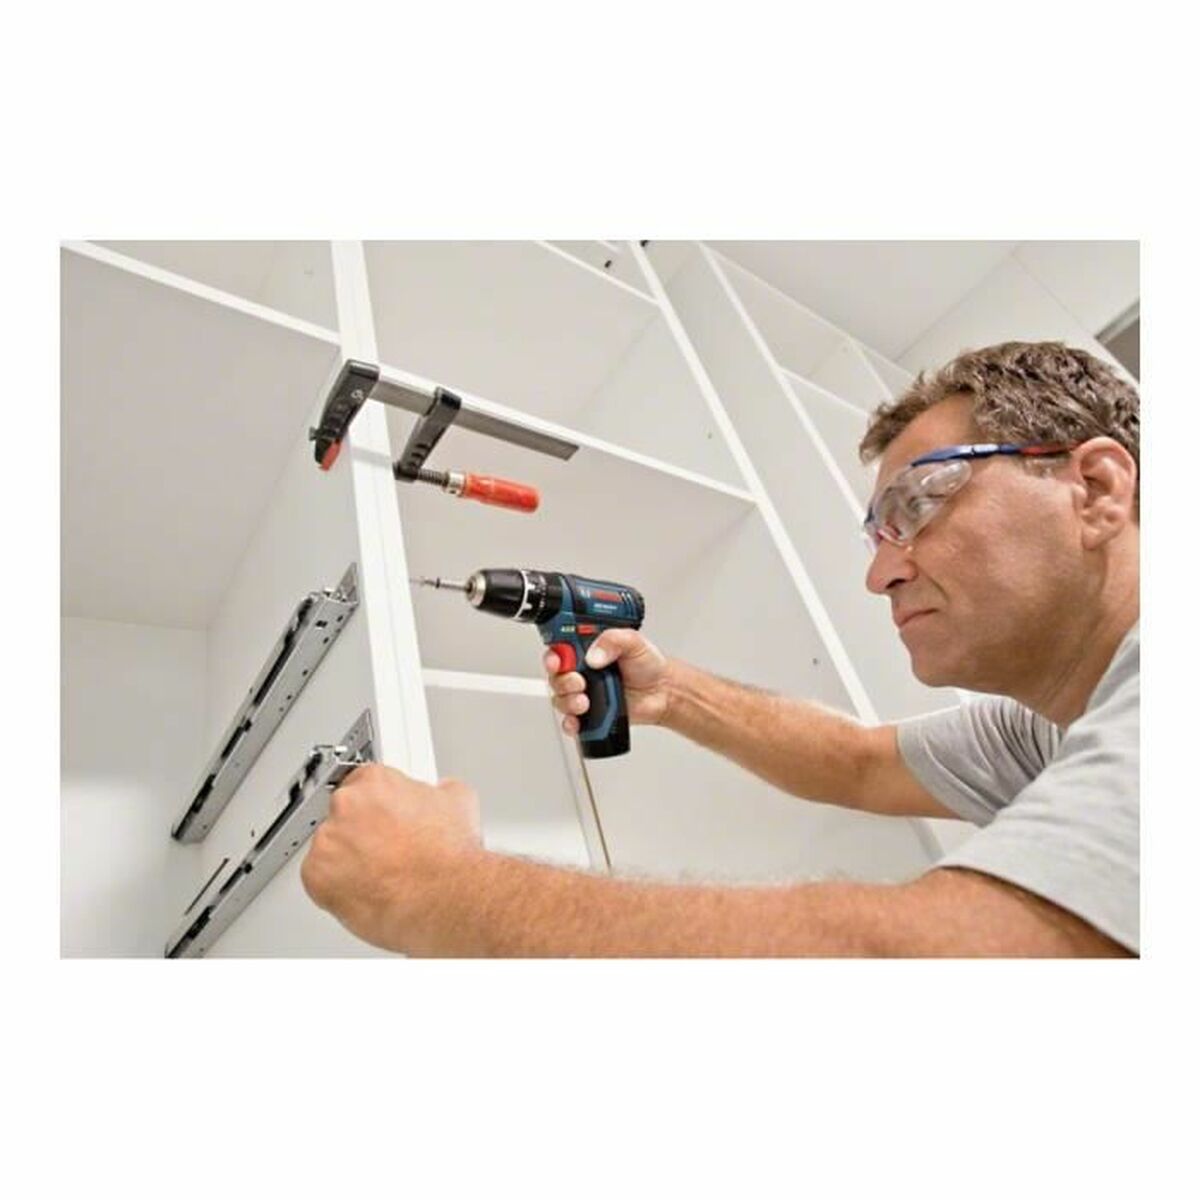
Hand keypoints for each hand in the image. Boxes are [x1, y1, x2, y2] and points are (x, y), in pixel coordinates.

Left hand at [300, 763, 482, 954]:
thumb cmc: (451, 857)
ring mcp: (328, 840)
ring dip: (348, 859)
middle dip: (362, 831)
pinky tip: (366, 890)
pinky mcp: (316, 875)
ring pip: (330, 848)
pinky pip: (318, 879)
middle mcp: (347, 804)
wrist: (446, 898)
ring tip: (381, 876)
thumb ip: (438, 791)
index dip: (376, 806)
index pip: (363, 783)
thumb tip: (441, 793)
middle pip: (343, 814)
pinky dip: (336, 887)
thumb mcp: (459, 801)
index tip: (382, 818)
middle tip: (387, 851)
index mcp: (376, 781)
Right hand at [544, 628, 671, 734]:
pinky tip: (578, 721)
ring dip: (567, 701)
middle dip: (562, 680)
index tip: (557, 661)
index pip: (559, 649)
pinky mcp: (590, 713)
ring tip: (585, 701)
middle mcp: (582, 670)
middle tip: (579, 682)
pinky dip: (570, 722)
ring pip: (560, 698)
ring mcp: (584, 692)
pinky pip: (571, 720)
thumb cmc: (648, 665)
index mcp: (587, 648)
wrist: (663, 691)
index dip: (553, 656)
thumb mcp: (633, 642)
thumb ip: (613, 640)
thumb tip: (594, 655)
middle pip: (555, 676)